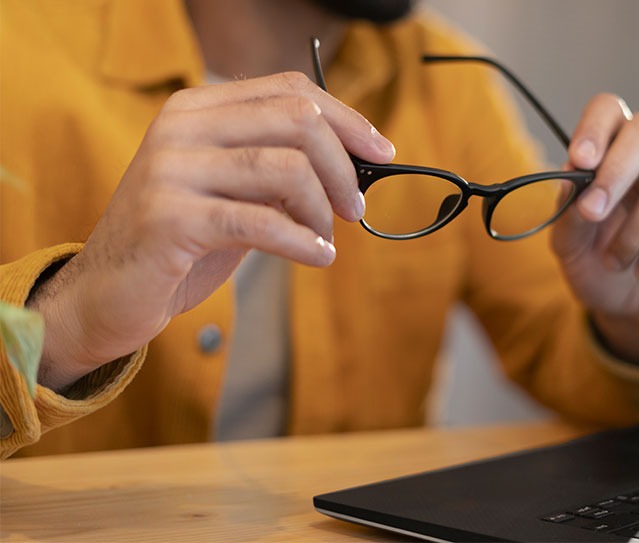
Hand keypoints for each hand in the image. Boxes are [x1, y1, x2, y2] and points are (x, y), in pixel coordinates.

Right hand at [27, 72, 394, 389]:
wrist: (107, 294)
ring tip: (328, 237)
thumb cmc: (182, 244)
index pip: (290, 90)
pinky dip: (304, 241)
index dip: (347, 119)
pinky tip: (319, 257)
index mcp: (197, 109)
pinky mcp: (169, 217)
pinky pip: (262, 222)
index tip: (381, 152)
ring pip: (285, 168)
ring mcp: (170, 169)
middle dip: (343, 166)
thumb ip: (281, 170)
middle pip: (296, 120)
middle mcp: (180, 126)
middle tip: (355, 208)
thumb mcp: (236, 194)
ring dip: (323, 208)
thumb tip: (357, 165)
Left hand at [551, 94, 638, 364]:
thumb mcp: (569, 248)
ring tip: (615, 262)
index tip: (579, 161)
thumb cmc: (599, 268)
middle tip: (593, 211)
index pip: (610, 111)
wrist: (631, 312)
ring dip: (632, 235)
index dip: (595, 127)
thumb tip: (570, 177)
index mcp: (615, 153)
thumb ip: (567, 213)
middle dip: (618, 169)